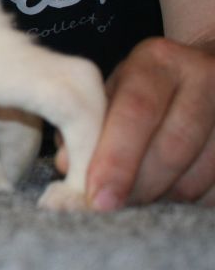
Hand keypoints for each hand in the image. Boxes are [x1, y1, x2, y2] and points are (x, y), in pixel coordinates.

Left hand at [59, 37, 214, 208]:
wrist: (201, 71)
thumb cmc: (143, 88)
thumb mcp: (111, 90)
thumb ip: (89, 124)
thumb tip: (68, 167)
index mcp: (160, 60)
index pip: (136, 111)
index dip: (115, 159)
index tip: (97, 196)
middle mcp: (204, 77)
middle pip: (173, 147)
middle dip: (137, 187)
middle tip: (111, 208)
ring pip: (198, 176)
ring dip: (162, 197)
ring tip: (136, 197)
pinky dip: (188, 202)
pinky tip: (167, 193)